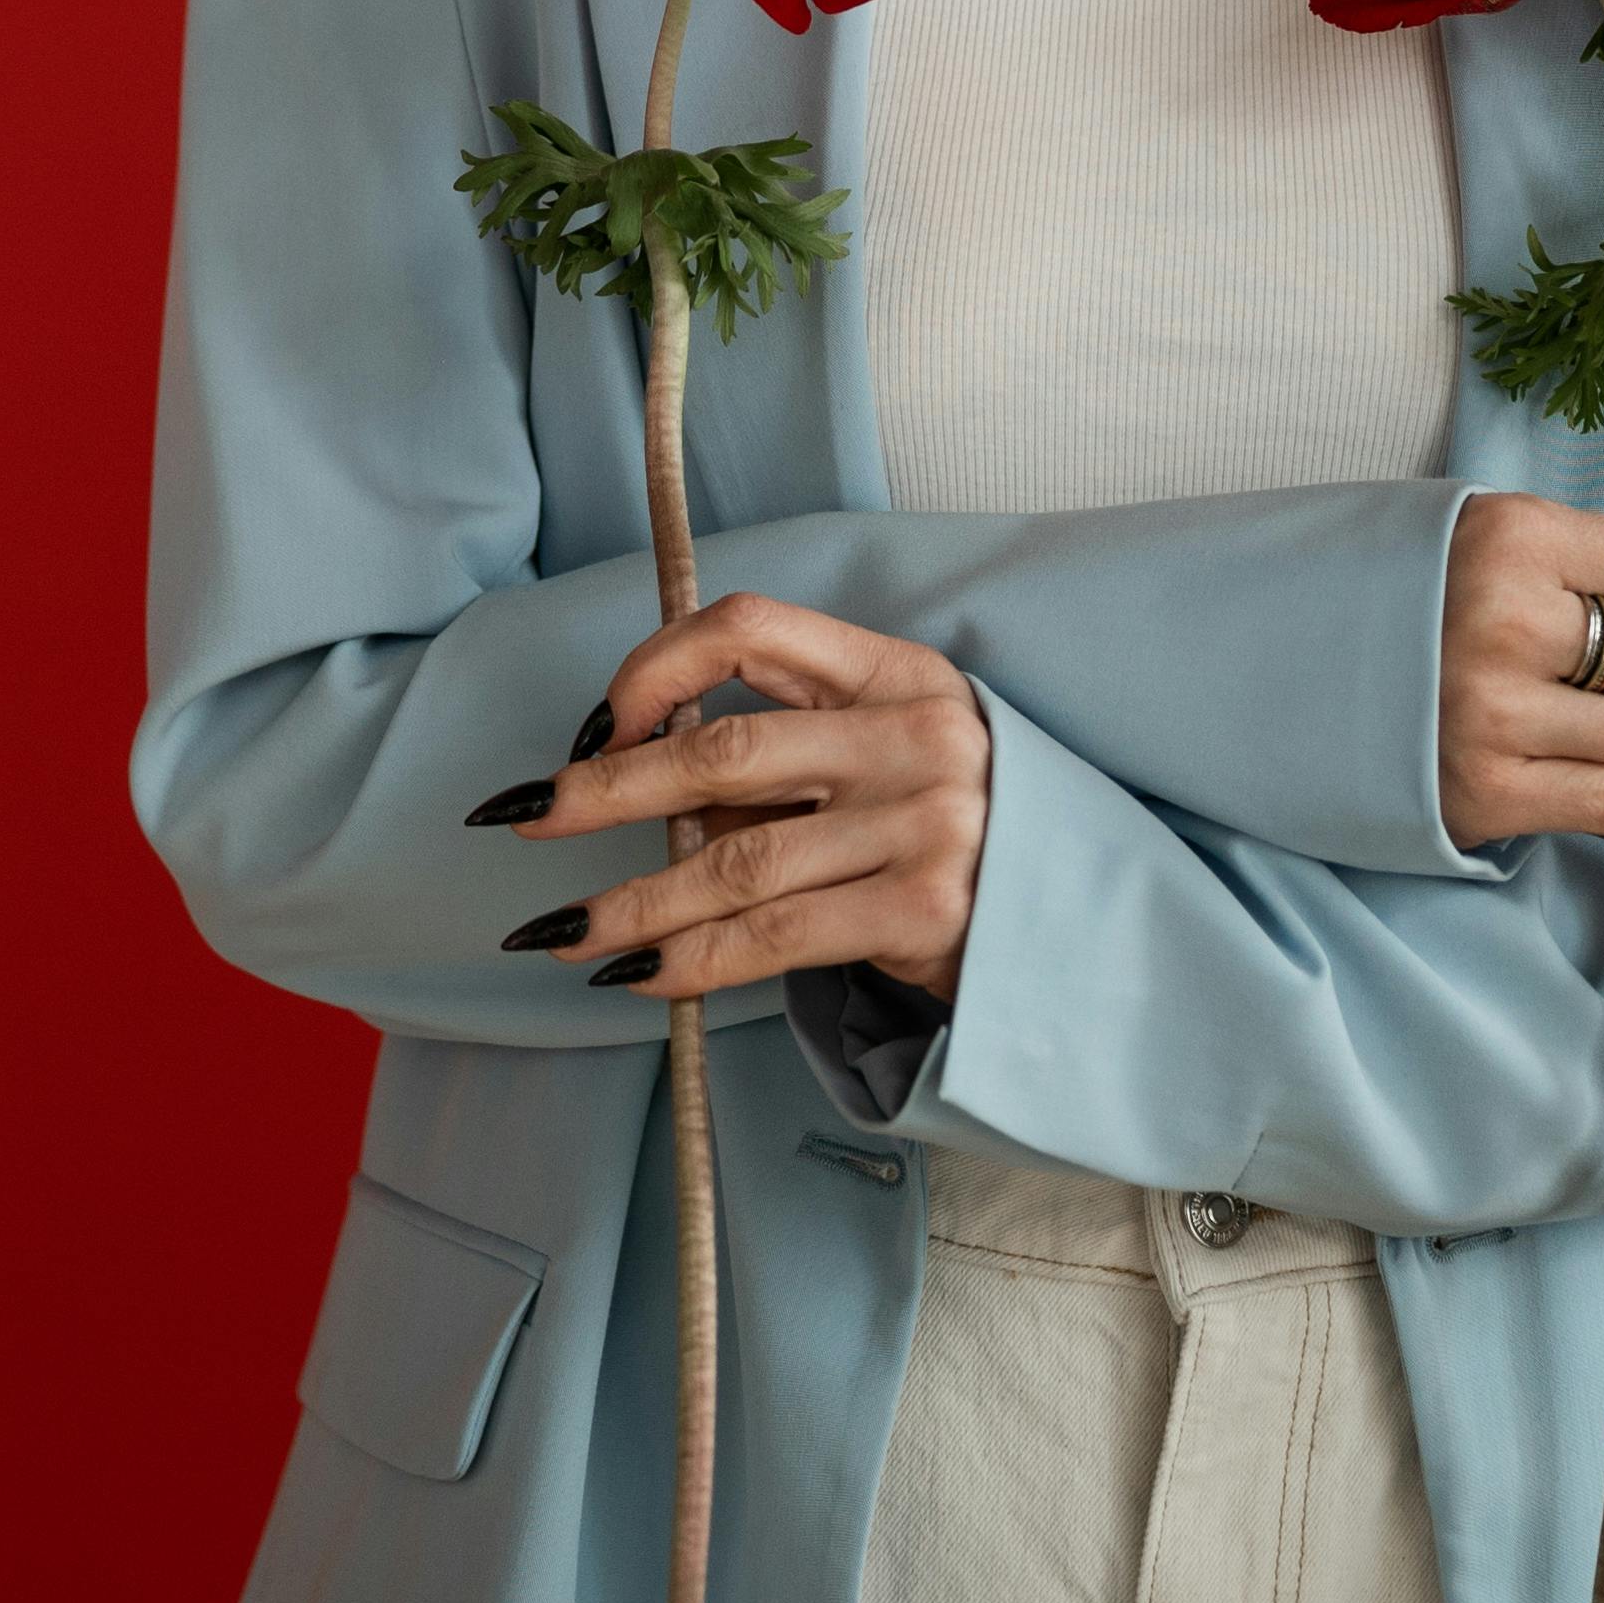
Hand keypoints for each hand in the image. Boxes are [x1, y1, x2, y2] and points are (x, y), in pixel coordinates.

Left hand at [469, 593, 986, 1002]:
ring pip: (735, 861)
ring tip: (560, 931)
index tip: (598, 722)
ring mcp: (925, 822)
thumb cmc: (945, 833)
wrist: (1076, 932)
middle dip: (607, 789)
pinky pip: (774, 935)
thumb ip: (779, 756)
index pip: (750, 627)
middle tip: (527, 817)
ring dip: (631, 902)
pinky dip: (691, 961)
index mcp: (897, 670)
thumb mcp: (881, 756)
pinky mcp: (924, 910)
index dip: (656, 665)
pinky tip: (637, 975)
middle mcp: (915, 735)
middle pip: (725, 751)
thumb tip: (630, 778)